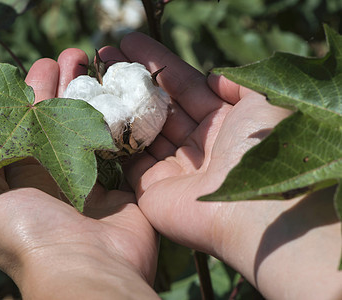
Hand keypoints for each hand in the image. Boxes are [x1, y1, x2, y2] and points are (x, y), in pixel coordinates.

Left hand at [0, 49, 158, 298]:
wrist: (86, 267)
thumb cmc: (29, 233)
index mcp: (25, 178)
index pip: (28, 124)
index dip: (34, 93)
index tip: (43, 64)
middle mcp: (57, 177)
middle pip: (61, 120)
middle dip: (66, 86)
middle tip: (73, 55)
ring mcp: (92, 181)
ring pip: (92, 127)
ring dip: (93, 94)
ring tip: (94, 61)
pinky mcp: (123, 186)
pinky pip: (122, 147)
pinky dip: (121, 120)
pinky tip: (122, 92)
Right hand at [103, 33, 341, 298]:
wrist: (251, 212)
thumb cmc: (258, 150)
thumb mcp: (263, 101)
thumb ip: (240, 82)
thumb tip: (215, 77)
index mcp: (222, 122)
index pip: (182, 84)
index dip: (156, 62)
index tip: (129, 42)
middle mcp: (196, 145)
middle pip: (158, 104)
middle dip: (131, 79)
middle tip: (103, 56)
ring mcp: (173, 167)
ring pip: (140, 128)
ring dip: (117, 103)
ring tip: (91, 77)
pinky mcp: (151, 188)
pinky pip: (128, 158)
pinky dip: (112, 137)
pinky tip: (93, 111)